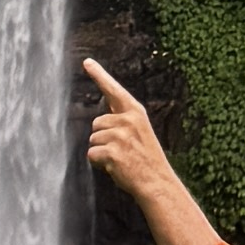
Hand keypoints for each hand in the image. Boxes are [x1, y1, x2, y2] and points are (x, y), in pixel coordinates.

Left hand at [82, 59, 174, 198]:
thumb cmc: (146, 158)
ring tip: (120, 159)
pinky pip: (92, 155)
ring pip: (92, 140)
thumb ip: (122, 120)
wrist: (157, 182)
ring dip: (101, 151)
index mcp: (135, 112)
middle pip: (96, 123)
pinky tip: (115, 167)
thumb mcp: (140, 131)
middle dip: (102, 138)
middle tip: (122, 150)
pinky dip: (99, 163)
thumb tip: (100, 119)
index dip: (99, 74)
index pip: (113, 89)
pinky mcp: (112, 152)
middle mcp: (127, 120)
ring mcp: (120, 136)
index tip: (87, 62)